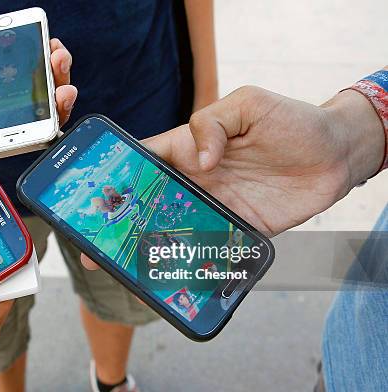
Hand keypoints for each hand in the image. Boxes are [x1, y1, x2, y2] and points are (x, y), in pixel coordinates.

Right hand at [0, 1, 76, 122]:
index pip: (9, 130)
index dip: (33, 133)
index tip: (47, 123)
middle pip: (38, 111)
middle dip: (58, 104)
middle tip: (64, 91)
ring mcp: (12, 77)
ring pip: (47, 86)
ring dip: (60, 76)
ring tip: (58, 57)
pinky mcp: (20, 56)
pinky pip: (45, 62)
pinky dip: (53, 55)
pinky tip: (52, 44)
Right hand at [81, 86, 383, 269]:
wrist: (338, 154)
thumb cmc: (292, 121)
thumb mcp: (248, 104)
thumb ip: (212, 124)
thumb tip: (199, 162)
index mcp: (189, 148)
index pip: (143, 161)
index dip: (115, 177)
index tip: (89, 196)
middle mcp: (195, 180)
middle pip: (148, 203)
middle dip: (120, 223)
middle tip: (92, 246)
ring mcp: (214, 207)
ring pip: (171, 229)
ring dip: (147, 248)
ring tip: (122, 269)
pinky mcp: (236, 229)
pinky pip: (206, 247)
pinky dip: (187, 263)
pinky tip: (168, 278)